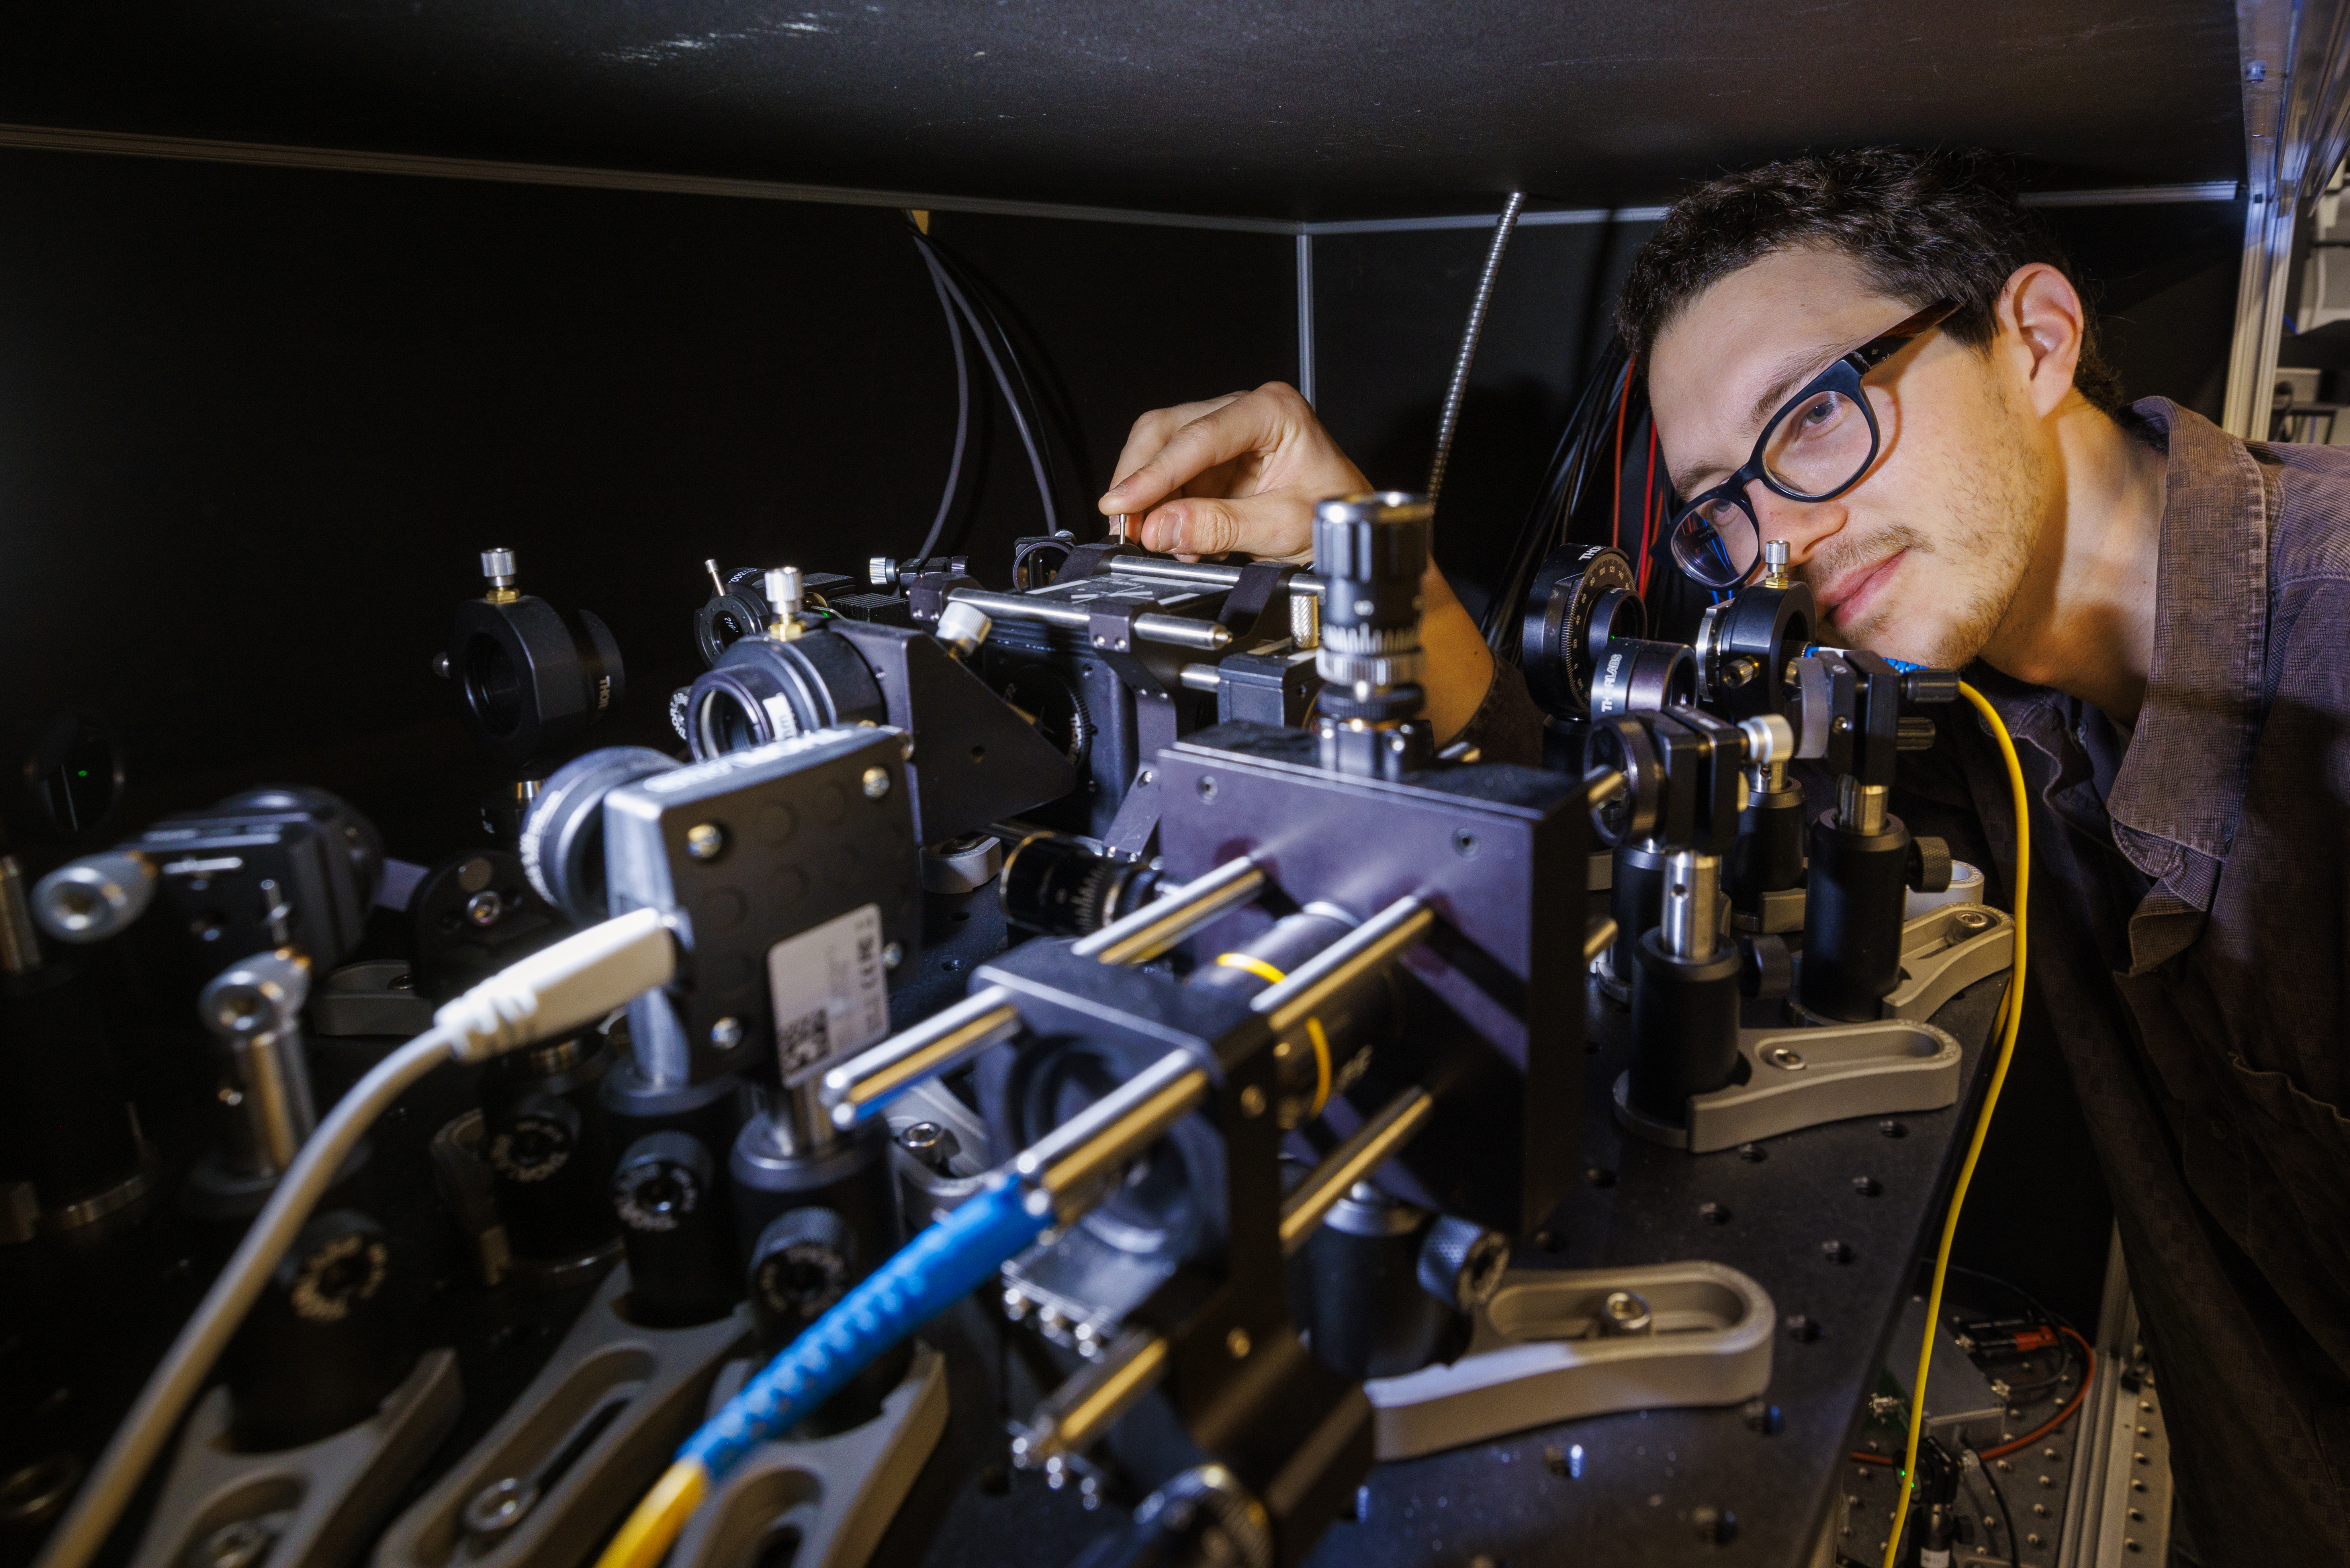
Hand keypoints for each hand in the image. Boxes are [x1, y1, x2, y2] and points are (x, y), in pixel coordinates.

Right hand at [1099, 381, 1497, 746]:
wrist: (1355, 533)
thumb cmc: (1338, 517)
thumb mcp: (1282, 529)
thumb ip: (1219, 527)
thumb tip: (1161, 529)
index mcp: (1273, 411)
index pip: (1198, 436)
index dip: (1154, 473)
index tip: (1123, 504)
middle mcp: (1248, 411)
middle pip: (1168, 431)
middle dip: (1140, 481)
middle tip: (1124, 526)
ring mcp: (1230, 433)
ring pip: (1163, 452)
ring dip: (1151, 499)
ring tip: (1157, 541)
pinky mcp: (1219, 459)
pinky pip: (1175, 477)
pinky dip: (1166, 509)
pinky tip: (1178, 538)